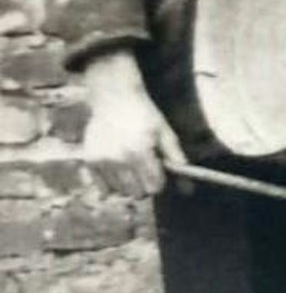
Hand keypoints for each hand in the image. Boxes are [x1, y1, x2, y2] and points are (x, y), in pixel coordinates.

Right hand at [80, 51, 183, 198]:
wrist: (114, 99)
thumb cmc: (145, 115)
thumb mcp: (165, 132)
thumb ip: (175, 158)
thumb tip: (188, 188)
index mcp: (141, 151)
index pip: (154, 186)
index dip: (160, 183)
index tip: (159, 174)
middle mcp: (120, 158)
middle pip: (138, 193)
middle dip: (145, 186)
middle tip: (145, 171)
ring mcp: (103, 160)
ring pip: (121, 191)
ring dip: (129, 185)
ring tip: (131, 167)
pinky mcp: (90, 160)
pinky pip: (103, 188)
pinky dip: (111, 184)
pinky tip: (117, 170)